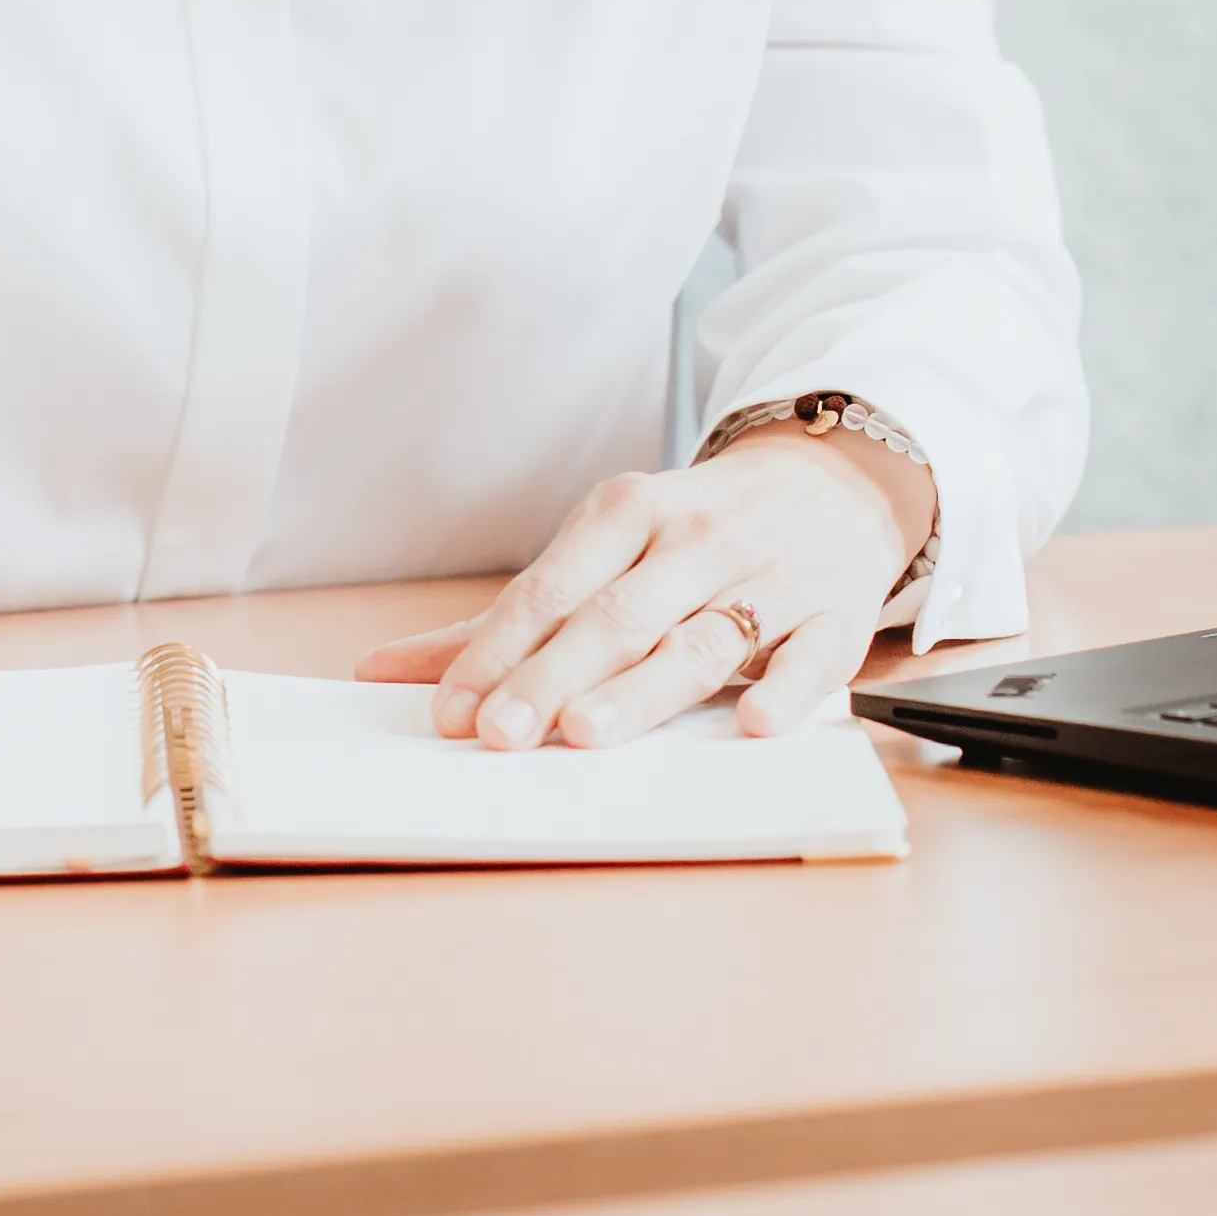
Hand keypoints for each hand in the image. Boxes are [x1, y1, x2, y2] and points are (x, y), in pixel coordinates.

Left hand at [358, 431, 926, 748]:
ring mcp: (770, 575)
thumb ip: (503, 619)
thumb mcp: (604, 548)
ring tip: (588, 732)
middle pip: (616, 616)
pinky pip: (811, 654)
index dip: (497, 651)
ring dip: (644, 688)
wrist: (836, 481)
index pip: (550, 587)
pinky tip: (755, 724)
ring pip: (701, 637)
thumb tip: (380, 671)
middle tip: (500, 735)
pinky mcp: (835, 615)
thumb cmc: (697, 532)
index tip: (451, 711)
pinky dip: (785, 689)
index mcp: (628, 513)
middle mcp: (696, 539)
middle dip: (551, 677)